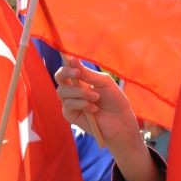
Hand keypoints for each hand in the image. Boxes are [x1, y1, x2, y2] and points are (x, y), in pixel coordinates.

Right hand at [54, 60, 163, 180]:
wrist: (121, 122)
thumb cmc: (115, 101)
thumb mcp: (103, 82)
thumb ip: (87, 73)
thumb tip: (72, 59)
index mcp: (81, 81)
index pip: (67, 70)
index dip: (67, 67)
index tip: (76, 67)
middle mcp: (73, 91)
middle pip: (59, 78)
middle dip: (66, 74)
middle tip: (78, 74)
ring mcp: (70, 103)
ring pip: (62, 92)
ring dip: (80, 93)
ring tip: (96, 98)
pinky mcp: (70, 115)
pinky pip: (67, 105)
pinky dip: (81, 104)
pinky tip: (93, 109)